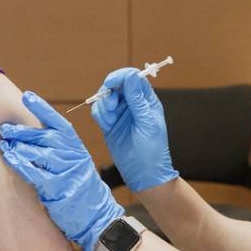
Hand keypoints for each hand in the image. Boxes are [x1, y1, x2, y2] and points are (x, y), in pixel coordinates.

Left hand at [0, 91, 123, 250]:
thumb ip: (57, 147)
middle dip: (22, 131)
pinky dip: (21, 165)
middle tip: (5, 128)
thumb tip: (28, 132)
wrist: (96, 215)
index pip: (59, 122)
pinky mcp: (59, 188)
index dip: (42, 108)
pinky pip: (36, 173)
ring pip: (39, 153)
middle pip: (45, 137)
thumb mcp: (74, 161)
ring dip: (19, 147)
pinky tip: (10, 158)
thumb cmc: (79, 185)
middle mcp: (73, 155)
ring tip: (4, 143)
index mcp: (76, 146)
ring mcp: (67, 172)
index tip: (26, 97)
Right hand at [90, 68, 177, 191]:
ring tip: (110, 120)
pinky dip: (99, 115)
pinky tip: (107, 125)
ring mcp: (120, 114)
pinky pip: (99, 111)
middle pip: (116, 85)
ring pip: (105, 97)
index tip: (111, 83)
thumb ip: (137, 100)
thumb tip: (131, 76)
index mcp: (146, 100)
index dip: (121, 77)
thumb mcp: (147, 122)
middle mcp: (133, 104)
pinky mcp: (109, 124)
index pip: (133, 78)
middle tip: (111, 106)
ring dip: (104, 106)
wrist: (143, 173)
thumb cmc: (152, 150)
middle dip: (109, 92)